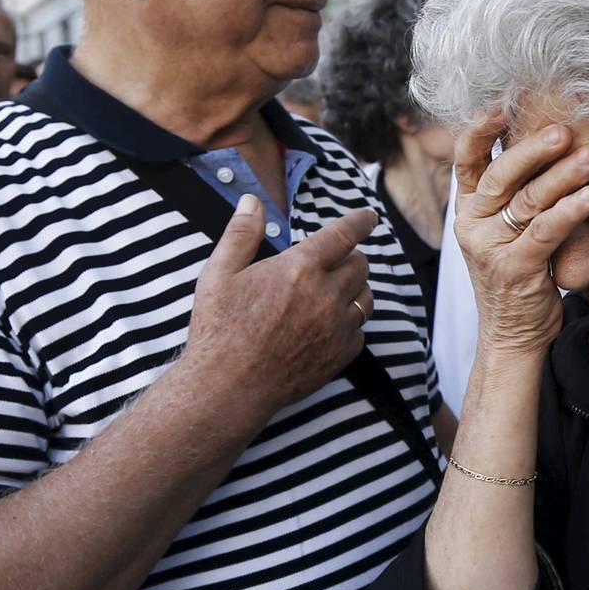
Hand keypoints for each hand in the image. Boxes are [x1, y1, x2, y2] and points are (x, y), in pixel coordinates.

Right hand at [183, 195, 377, 419]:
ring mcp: (336, 328)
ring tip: (334, 290)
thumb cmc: (219, 330)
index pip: (343, 235)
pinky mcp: (339, 356)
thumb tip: (252, 202)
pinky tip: (330, 324)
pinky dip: (351, 323)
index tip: (369, 217)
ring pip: (366, 297)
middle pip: (360, 265)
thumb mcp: (219, 274)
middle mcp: (325, 296)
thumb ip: (241, 234)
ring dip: (355, 288)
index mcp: (299, 269)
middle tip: (334, 261)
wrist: (228, 388)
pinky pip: (360, 331)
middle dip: (351, 257)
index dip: (360, 222)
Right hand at [452, 114, 588, 357]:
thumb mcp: (510, 228)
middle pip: (501, 174)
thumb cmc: (520, 274)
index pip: (466, 159)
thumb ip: (520, 192)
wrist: (512, 335)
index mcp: (470, 207)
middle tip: (565, 128)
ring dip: (563, 175)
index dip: (481, 129)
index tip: (503, 103)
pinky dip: (569, 212)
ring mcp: (489, 247)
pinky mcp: (514, 269)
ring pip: (527, 201)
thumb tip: (553, 141)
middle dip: (533, 148)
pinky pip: (544, 232)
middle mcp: (473, 224)